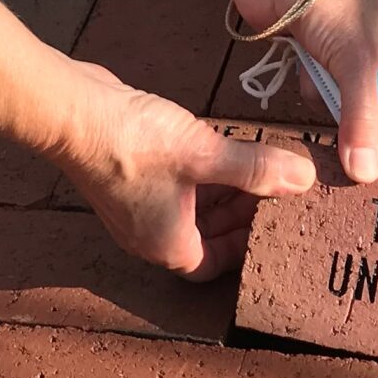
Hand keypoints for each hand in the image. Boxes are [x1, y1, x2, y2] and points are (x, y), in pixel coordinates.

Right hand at [60, 63, 317, 279]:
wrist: (73, 111)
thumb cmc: (133, 143)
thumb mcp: (205, 155)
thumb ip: (256, 168)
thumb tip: (305, 178)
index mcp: (168, 245)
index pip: (217, 265)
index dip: (248, 248)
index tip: (275, 220)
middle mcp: (149, 233)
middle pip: (207, 236)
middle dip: (241, 214)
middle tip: (275, 188)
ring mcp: (136, 203)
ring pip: (191, 207)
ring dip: (223, 190)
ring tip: (256, 164)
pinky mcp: (130, 174)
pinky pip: (174, 184)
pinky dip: (200, 172)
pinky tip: (220, 145)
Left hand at [279, 0, 377, 185]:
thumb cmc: (333, 8)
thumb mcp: (356, 67)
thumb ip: (364, 121)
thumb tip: (366, 175)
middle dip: (371, 123)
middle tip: (358, 143)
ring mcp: (357, 56)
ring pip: (356, 105)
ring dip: (337, 104)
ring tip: (325, 85)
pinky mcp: (326, 58)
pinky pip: (329, 93)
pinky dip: (317, 89)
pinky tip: (306, 72)